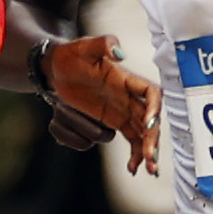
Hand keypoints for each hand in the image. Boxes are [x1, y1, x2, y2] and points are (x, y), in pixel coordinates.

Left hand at [37, 33, 159, 173]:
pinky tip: (132, 169)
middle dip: (152, 139)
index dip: (154, 107)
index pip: (151, 92)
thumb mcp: (85, 46)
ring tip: (148, 169)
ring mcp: (123, 110)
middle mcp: (130, 96)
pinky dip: (133, 154)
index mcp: (127, 79)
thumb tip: (119, 52)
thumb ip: (103, 44)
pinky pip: (129, 139)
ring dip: (146, 151)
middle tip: (150, 159)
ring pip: (142, 133)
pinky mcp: (113, 121)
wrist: (57, 68)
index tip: (149, 123)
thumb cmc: (72, 54)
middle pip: (149, 120)